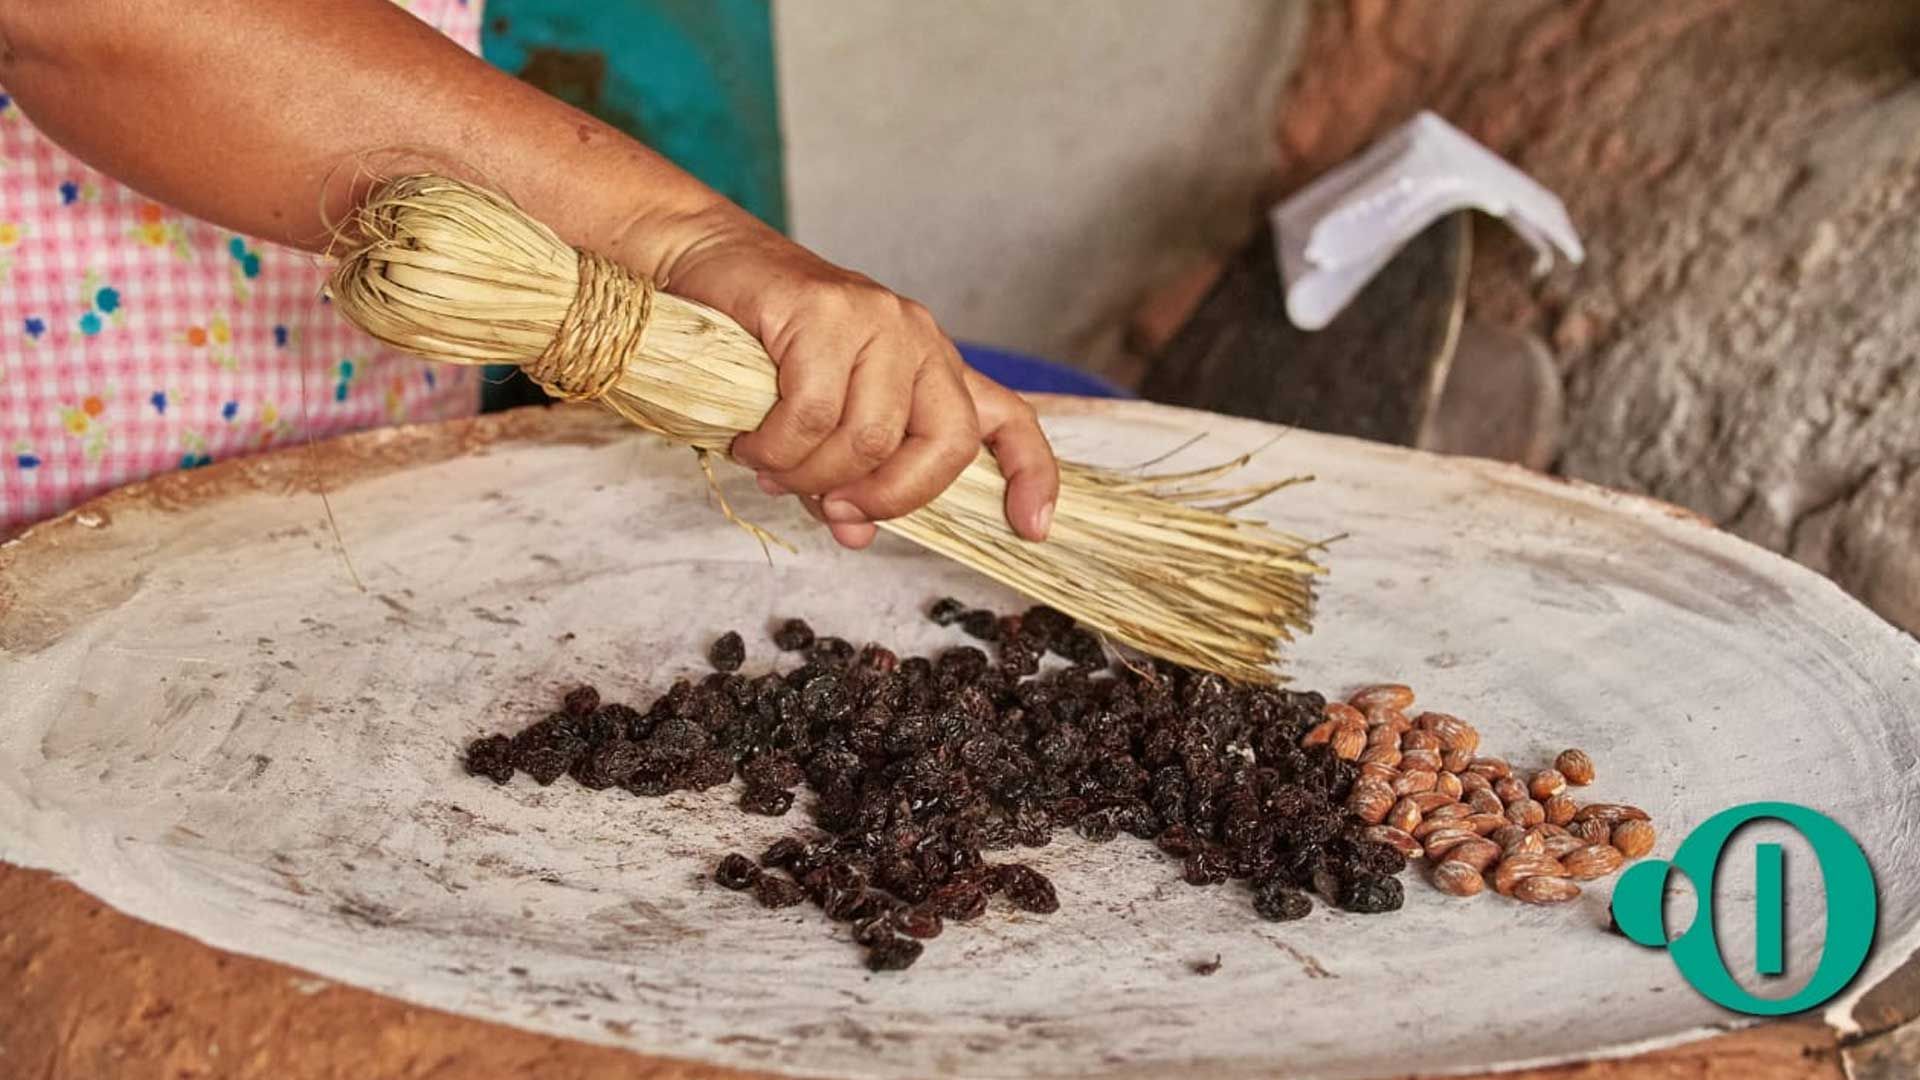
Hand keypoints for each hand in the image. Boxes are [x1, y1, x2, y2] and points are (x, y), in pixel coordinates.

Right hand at [659, 212, 1058, 548]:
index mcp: (932, 367)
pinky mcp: (825, 309)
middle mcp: (920, 339)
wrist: (709, 261)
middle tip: (833, 509)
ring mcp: (877, 318)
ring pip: (867, 437)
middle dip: (888, 497)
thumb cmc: (766, 345)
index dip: (1031, 474)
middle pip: (939, 445)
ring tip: (769, 467)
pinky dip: (776, 448)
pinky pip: (810, 412)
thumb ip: (847, 475)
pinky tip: (750, 443)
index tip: (1032, 526)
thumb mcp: (819, 419)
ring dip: (811, 475)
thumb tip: (857, 534)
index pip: (1007, 419)